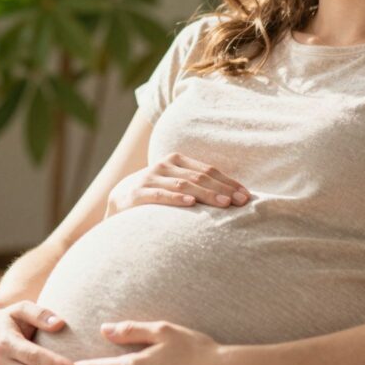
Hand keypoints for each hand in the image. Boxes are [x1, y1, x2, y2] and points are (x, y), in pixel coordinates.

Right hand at [104, 152, 250, 217]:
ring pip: (183, 185)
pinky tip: (190, 204)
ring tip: (224, 204)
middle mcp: (164, 166)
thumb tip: (233, 198)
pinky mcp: (137, 194)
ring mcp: (149, 178)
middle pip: (199, 177)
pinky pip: (159, 195)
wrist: (118, 202)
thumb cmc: (155, 195)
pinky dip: (176, 199)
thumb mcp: (175, 186)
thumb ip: (197, 187)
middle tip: (242, 202)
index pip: (208, 170)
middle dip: (223, 190)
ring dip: (206, 195)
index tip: (247, 196)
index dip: (229, 182)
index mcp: (176, 161)